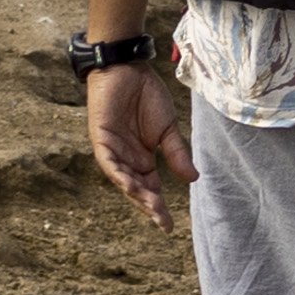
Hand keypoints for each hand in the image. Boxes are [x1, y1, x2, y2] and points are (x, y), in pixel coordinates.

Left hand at [85, 58, 196, 217]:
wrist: (128, 68)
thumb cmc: (145, 95)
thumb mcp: (167, 128)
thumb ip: (176, 153)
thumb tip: (194, 179)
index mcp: (142, 159)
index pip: (150, 189)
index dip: (158, 207)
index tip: (168, 226)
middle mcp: (126, 159)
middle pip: (136, 189)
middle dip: (148, 206)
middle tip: (161, 220)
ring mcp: (112, 150)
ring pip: (122, 179)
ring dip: (135, 193)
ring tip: (150, 206)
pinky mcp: (101, 139)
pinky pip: (108, 162)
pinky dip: (118, 174)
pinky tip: (128, 184)